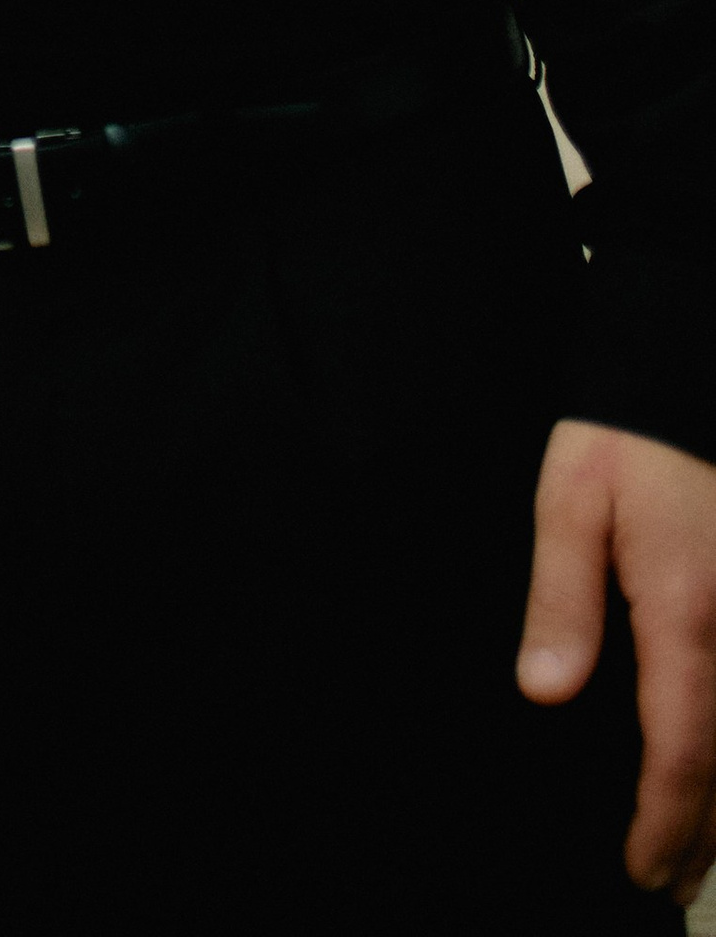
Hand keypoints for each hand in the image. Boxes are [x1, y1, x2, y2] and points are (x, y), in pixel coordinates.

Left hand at [519, 418, 715, 897]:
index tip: (641, 868)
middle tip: (666, 879)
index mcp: (687, 613)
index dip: (664, 821)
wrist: (686, 366)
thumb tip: (546, 690)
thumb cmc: (627, 434)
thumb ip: (561, 596)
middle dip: (704, 833)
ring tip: (698, 851)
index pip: (683, 750)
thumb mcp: (571, 498)